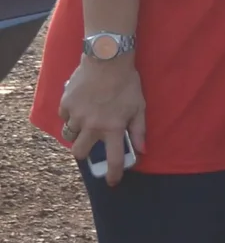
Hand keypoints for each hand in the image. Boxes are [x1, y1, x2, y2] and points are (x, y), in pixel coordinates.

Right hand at [59, 57, 146, 182]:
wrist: (107, 60)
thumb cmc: (127, 84)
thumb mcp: (139, 107)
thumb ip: (139, 130)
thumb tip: (142, 150)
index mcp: (113, 128)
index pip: (112, 158)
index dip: (112, 174)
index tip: (111, 182)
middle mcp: (92, 125)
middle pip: (80, 153)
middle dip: (85, 154)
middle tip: (91, 145)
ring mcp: (76, 115)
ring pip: (69, 136)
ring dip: (76, 135)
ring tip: (85, 124)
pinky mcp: (65, 104)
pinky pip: (64, 117)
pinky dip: (70, 116)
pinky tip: (79, 107)